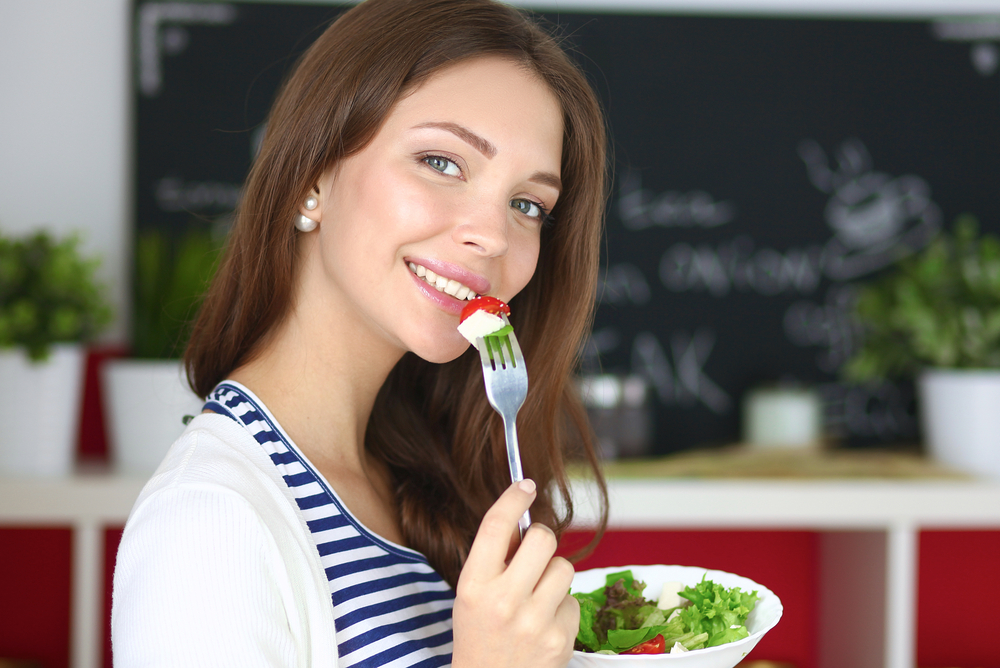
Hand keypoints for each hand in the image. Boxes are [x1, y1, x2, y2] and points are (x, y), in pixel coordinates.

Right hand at [451, 479, 578, 667]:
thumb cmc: (480, 636)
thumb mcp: (471, 595)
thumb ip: (494, 559)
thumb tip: (523, 518)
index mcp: (474, 586)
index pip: (497, 526)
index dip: (514, 498)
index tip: (525, 485)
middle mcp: (504, 602)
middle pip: (542, 538)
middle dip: (543, 538)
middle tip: (536, 551)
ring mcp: (535, 622)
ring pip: (564, 567)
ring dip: (554, 575)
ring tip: (537, 597)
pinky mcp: (560, 639)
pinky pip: (573, 600)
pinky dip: (562, 607)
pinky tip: (545, 624)